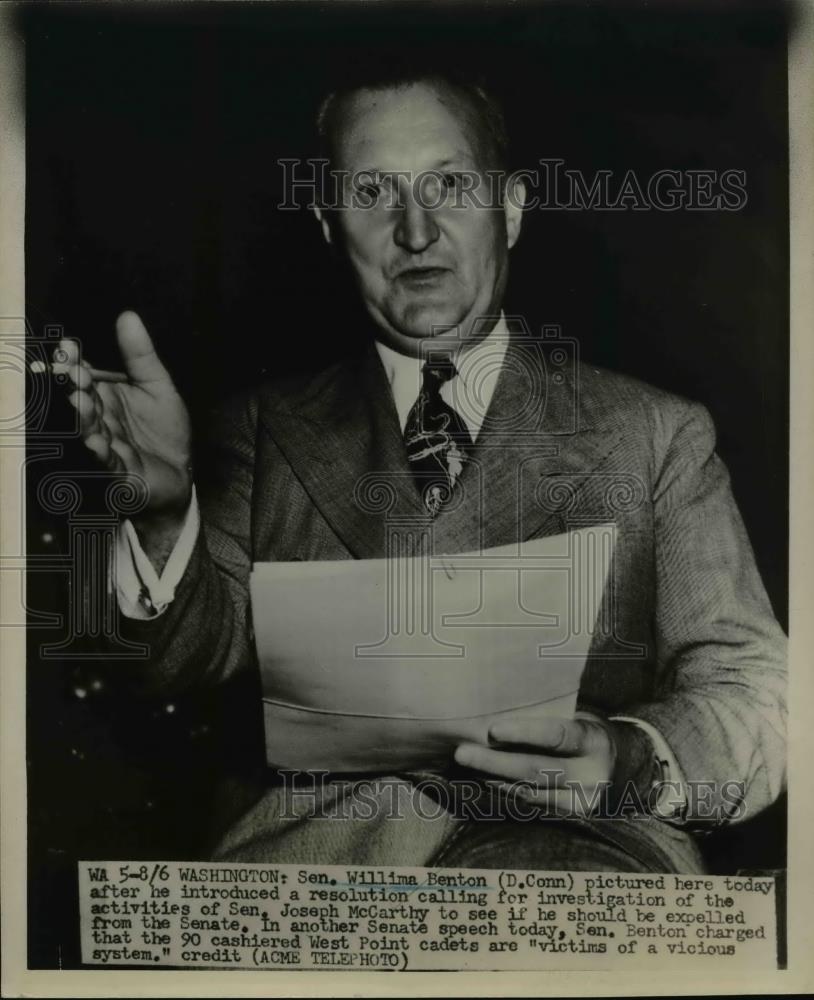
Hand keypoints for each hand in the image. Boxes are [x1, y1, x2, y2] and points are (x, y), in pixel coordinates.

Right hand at [50, 312, 191, 559]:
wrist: (181, 473)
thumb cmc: (164, 431)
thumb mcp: (158, 386)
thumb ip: (141, 355)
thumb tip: (128, 315)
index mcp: (105, 397)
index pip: (85, 376)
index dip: (75, 362)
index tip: (69, 347)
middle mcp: (100, 420)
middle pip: (83, 401)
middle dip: (76, 388)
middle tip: (73, 372)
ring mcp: (107, 446)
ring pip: (90, 430)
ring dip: (85, 417)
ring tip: (81, 401)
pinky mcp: (119, 472)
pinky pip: (108, 462)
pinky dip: (101, 452)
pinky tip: (96, 440)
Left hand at [454, 711, 616, 814]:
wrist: (613, 764)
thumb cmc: (582, 730)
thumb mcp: (577, 717)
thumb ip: (548, 718)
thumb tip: (497, 710)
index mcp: (594, 742)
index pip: (558, 736)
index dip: (525, 732)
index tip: (493, 729)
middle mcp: (590, 776)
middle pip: (537, 770)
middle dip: (495, 762)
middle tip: (462, 753)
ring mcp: (580, 802)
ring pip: (529, 792)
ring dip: (492, 778)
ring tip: (464, 766)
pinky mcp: (567, 817)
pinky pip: (529, 805)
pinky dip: (503, 791)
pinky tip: (481, 780)